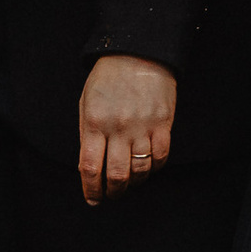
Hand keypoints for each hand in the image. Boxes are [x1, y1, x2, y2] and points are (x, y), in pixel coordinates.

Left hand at [78, 54, 176, 206]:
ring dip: (134, 183)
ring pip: (140, 170)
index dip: (91, 189)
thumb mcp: (86, 103)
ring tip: (129, 182)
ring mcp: (143, 126)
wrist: (138, 52)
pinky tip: (148, 168)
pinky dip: (154, 169)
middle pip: (116, 175)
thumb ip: (86, 135)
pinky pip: (160, 157)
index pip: (90, 167)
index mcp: (94, 122)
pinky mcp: (163, 124)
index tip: (93, 199)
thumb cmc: (108, 78)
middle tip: (112, 194)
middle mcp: (118, 128)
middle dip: (113, 192)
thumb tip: (90, 168)